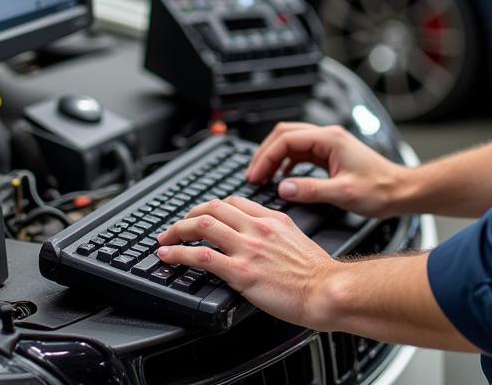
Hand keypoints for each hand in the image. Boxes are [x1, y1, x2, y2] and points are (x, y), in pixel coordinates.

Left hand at [156, 196, 337, 328]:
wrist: (326, 290)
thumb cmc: (317, 272)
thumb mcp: (297, 238)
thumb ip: (275, 232)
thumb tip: (261, 238)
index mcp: (271, 218)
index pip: (233, 201)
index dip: (211, 207)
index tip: (201, 216)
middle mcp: (257, 227)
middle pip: (213, 207)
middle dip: (189, 215)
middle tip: (176, 226)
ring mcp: (248, 247)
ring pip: (203, 225)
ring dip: (177, 231)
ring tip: (165, 239)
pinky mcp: (241, 271)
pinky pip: (202, 257)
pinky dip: (179, 254)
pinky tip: (169, 257)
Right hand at [246, 122, 409, 217]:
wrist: (401, 191)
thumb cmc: (380, 190)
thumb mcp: (343, 193)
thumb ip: (310, 190)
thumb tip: (282, 188)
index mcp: (329, 139)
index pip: (287, 139)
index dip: (266, 156)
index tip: (255, 175)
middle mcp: (328, 137)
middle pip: (285, 135)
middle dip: (266, 153)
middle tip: (253, 175)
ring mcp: (329, 145)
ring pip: (292, 142)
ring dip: (275, 157)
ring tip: (263, 177)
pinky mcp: (331, 155)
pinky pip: (302, 153)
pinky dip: (287, 163)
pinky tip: (283, 178)